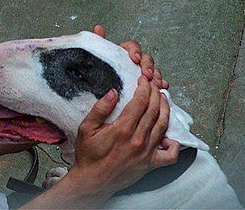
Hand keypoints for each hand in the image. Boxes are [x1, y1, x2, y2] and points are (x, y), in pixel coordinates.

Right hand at [66, 77, 179, 199]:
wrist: (92, 181)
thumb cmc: (88, 155)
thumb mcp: (86, 128)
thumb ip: (100, 109)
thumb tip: (113, 92)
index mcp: (122, 129)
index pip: (140, 102)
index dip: (144, 88)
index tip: (143, 79)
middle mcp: (138, 140)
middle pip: (153, 110)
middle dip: (155, 93)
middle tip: (154, 84)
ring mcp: (147, 153)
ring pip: (163, 126)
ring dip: (165, 109)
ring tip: (162, 98)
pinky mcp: (151, 164)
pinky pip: (170, 154)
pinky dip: (174, 144)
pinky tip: (169, 134)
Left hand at [93, 25, 168, 88]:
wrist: (103, 86)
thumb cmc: (104, 69)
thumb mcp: (100, 56)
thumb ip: (99, 42)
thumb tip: (98, 28)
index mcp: (124, 52)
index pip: (133, 46)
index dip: (136, 50)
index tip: (135, 58)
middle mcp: (135, 61)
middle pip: (146, 58)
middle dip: (148, 65)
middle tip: (146, 74)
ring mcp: (141, 72)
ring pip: (154, 70)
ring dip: (156, 75)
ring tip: (154, 82)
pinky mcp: (147, 83)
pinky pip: (158, 82)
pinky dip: (161, 84)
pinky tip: (161, 87)